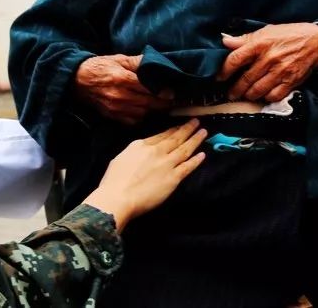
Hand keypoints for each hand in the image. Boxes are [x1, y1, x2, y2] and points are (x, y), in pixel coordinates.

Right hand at [74, 54, 172, 124]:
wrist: (78, 80)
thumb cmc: (101, 67)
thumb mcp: (119, 58)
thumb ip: (139, 61)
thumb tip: (158, 64)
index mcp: (122, 78)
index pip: (150, 88)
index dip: (165, 92)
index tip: (176, 94)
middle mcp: (120, 95)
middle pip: (149, 103)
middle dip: (165, 104)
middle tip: (178, 103)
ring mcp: (116, 108)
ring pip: (143, 113)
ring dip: (155, 111)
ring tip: (165, 107)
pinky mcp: (113, 116)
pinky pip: (133, 120)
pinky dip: (142, 117)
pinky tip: (147, 111)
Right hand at [83, 119, 207, 230]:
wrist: (119, 196)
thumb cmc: (114, 180)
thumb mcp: (121, 157)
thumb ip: (135, 152)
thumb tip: (142, 151)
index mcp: (141, 145)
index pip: (161, 135)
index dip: (173, 129)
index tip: (180, 125)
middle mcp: (156, 151)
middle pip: (176, 138)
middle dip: (187, 129)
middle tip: (196, 121)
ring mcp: (167, 164)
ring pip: (185, 149)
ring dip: (195, 140)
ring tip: (203, 132)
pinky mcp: (173, 178)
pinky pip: (188, 166)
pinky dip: (196, 160)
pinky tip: (202, 154)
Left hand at [217, 23, 317, 102]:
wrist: (316, 42)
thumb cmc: (288, 35)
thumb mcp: (266, 32)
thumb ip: (244, 39)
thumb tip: (225, 42)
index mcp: (260, 44)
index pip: (235, 59)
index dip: (224, 71)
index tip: (219, 78)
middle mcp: (269, 58)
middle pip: (245, 79)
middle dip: (235, 90)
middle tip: (230, 94)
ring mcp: (280, 71)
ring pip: (257, 90)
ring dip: (248, 95)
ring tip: (244, 95)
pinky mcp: (291, 81)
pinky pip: (274, 95)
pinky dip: (266, 98)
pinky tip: (263, 95)